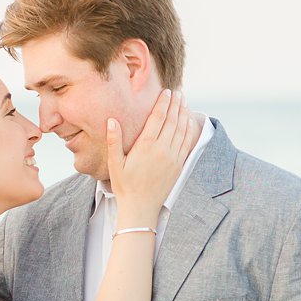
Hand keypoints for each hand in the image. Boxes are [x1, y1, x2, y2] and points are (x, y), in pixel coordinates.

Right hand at [106, 89, 199, 225]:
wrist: (141, 208)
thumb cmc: (125, 186)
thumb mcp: (114, 163)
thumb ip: (114, 140)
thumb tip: (112, 120)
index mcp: (146, 146)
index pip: (158, 118)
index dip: (163, 103)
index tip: (167, 92)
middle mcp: (162, 149)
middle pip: (172, 120)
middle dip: (176, 104)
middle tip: (178, 92)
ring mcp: (173, 157)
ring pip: (182, 129)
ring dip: (184, 114)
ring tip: (184, 102)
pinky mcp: (179, 165)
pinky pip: (187, 142)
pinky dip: (189, 129)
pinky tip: (189, 121)